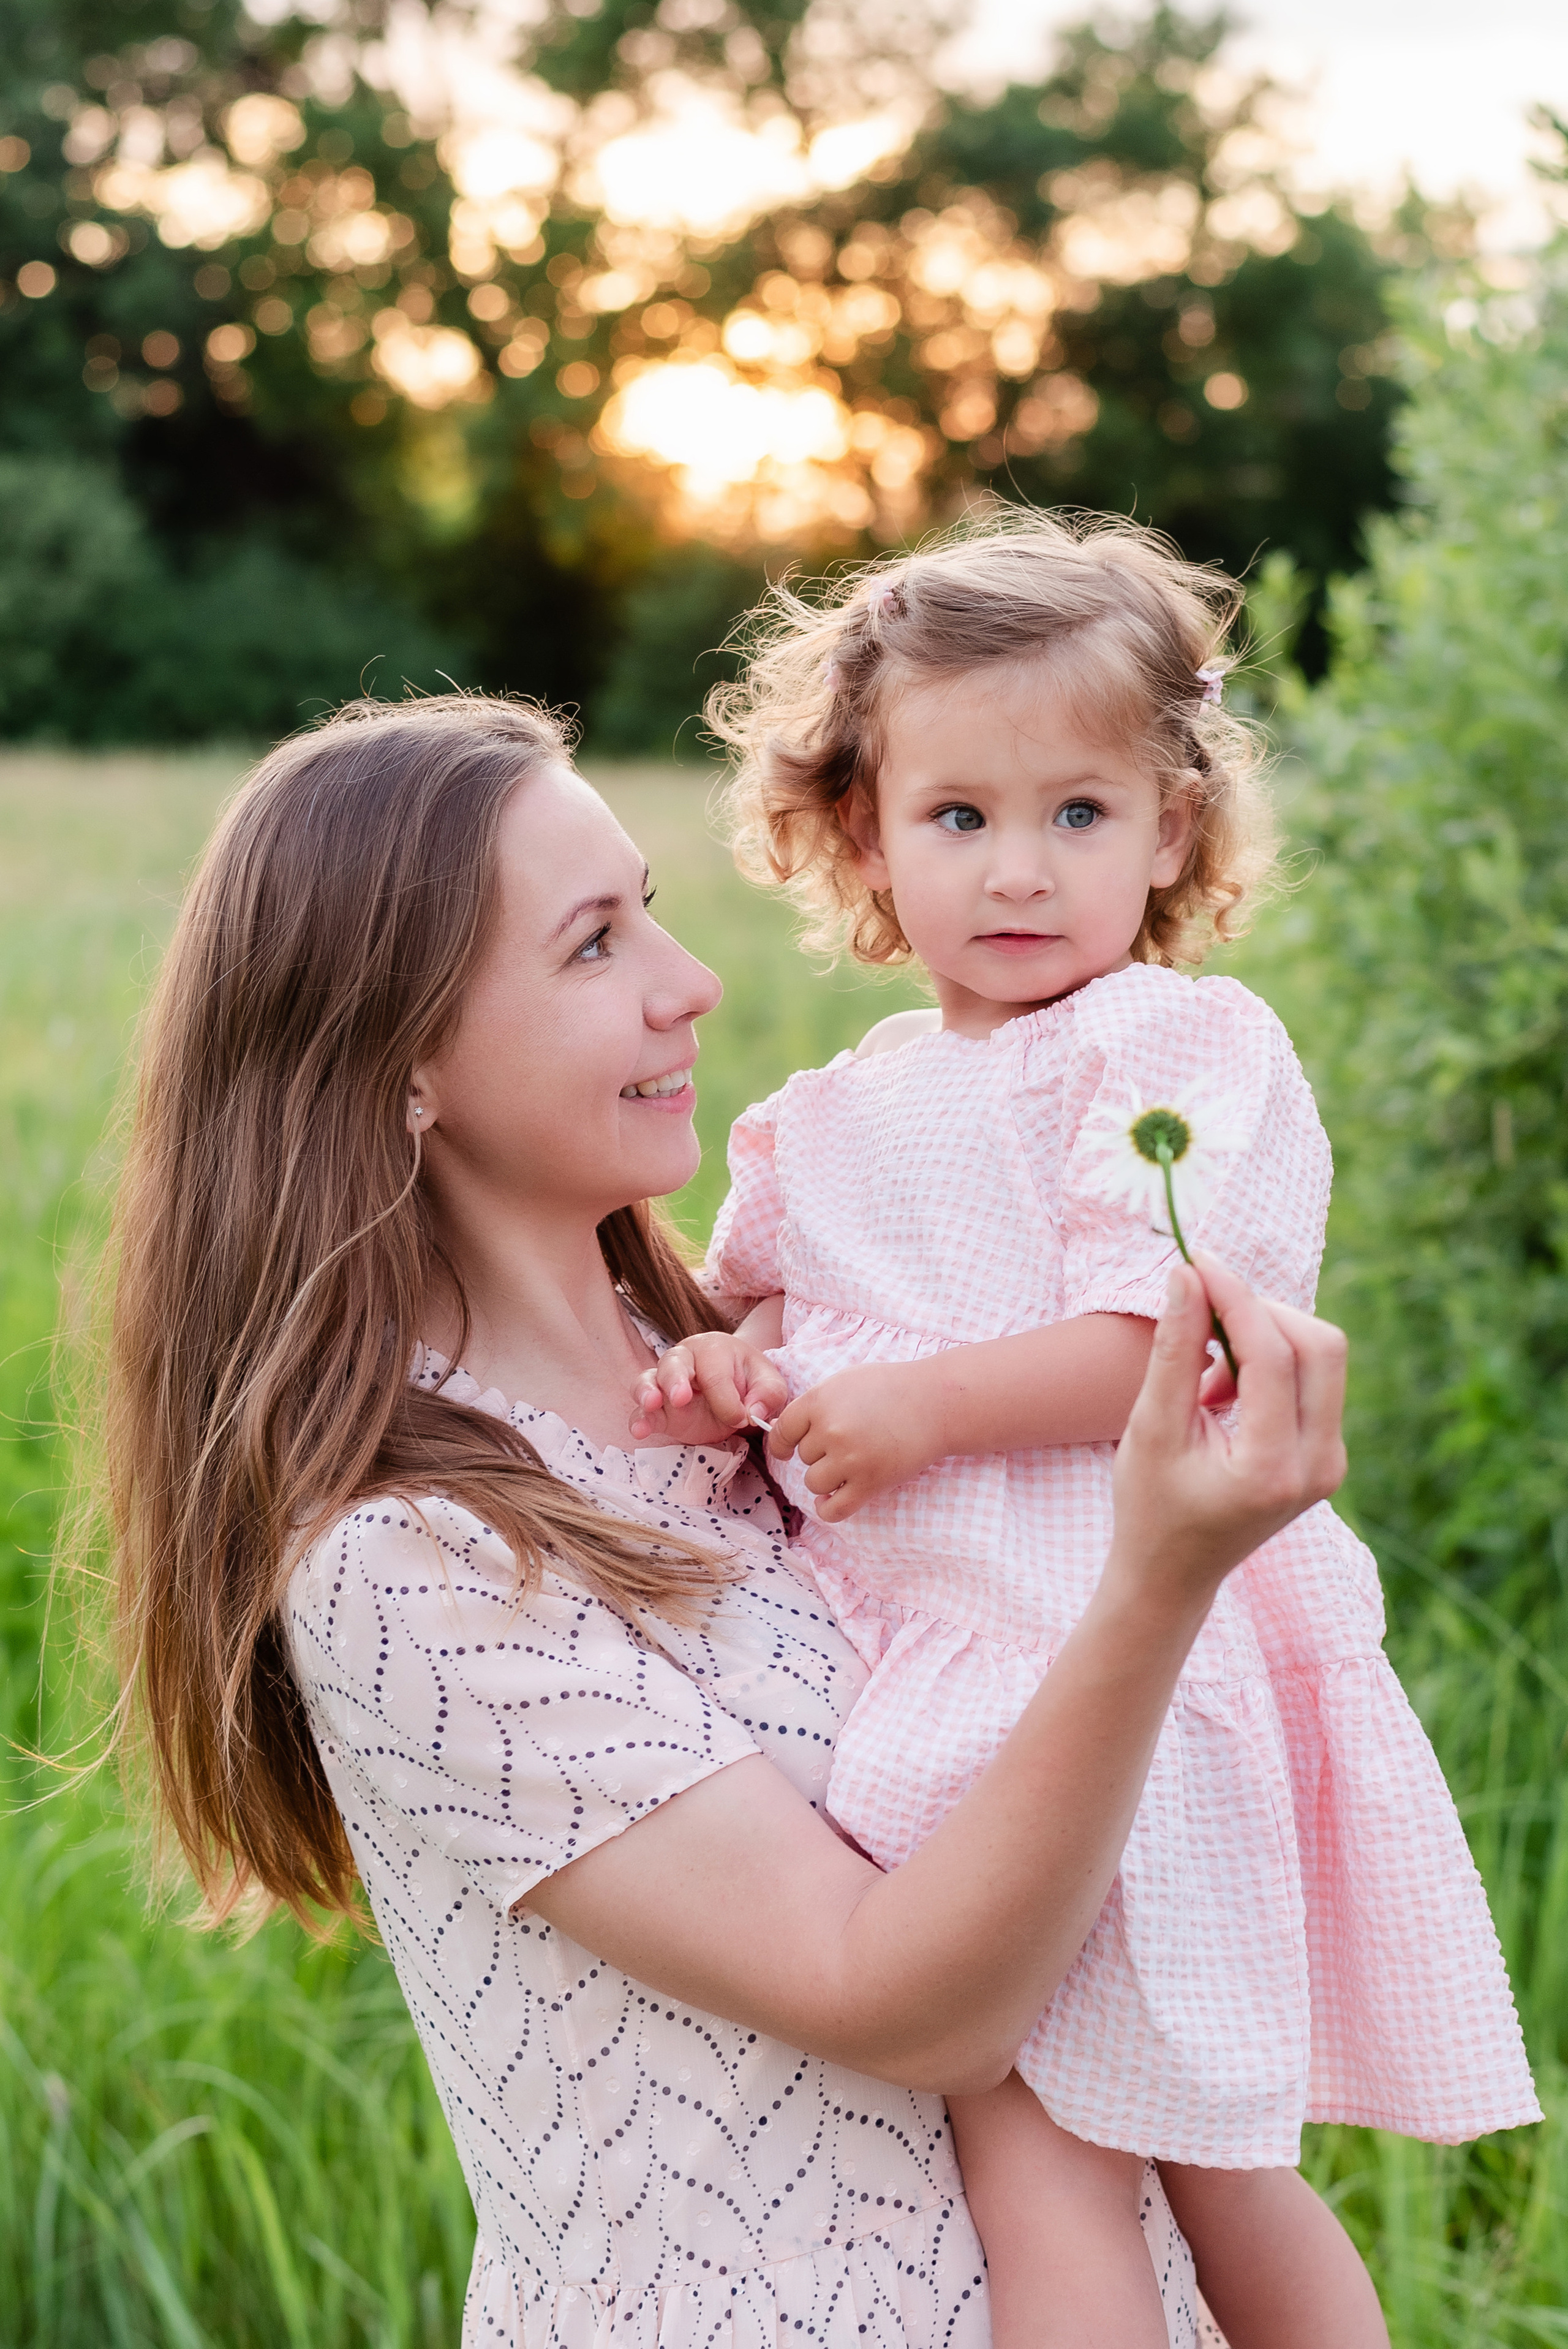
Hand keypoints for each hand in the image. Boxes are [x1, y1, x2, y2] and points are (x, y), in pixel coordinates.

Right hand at [629, 1330, 789, 1447]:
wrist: (737, 1388)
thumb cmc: (751, 1381)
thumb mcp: (770, 1385)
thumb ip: (769, 1394)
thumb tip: (753, 1412)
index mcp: (713, 1348)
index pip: (715, 1374)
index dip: (727, 1401)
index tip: (741, 1419)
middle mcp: (685, 1359)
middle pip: (673, 1363)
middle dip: (676, 1380)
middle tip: (681, 1398)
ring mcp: (666, 1384)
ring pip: (649, 1380)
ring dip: (648, 1392)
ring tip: (651, 1404)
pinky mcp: (659, 1409)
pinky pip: (642, 1411)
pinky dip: (639, 1420)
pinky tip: (640, 1431)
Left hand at [769, 1361, 947, 1521]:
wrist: (936, 1403)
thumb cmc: (890, 1388)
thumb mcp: (843, 1383)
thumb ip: (815, 1405)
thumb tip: (787, 1434)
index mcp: (819, 1402)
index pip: (781, 1433)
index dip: (783, 1443)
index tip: (787, 1449)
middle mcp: (831, 1431)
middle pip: (804, 1458)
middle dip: (820, 1453)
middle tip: (849, 1441)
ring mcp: (850, 1460)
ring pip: (814, 1483)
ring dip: (827, 1478)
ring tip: (849, 1464)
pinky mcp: (870, 1484)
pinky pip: (833, 1510)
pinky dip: (828, 1509)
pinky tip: (832, 1500)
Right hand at [1105, 1252, 1348, 1618]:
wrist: (1173, 1574)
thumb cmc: (1150, 1506)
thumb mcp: (1151, 1427)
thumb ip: (1175, 1350)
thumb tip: (1188, 1275)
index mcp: (1273, 1468)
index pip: (1274, 1356)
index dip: (1237, 1297)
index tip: (1199, 1260)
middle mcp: (1319, 1466)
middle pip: (1319, 1346)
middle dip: (1260, 1312)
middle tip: (1202, 1309)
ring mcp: (1331, 1463)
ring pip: (1322, 1357)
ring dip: (1265, 1337)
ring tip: (1205, 1375)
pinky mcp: (1328, 1454)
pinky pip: (1315, 1380)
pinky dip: (1271, 1362)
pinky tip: (1221, 1391)